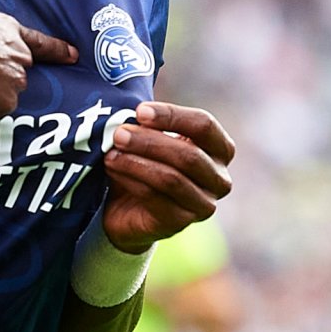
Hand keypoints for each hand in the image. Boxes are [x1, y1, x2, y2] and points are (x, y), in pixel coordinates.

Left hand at [102, 102, 235, 252]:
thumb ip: (150, 123)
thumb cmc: (145, 164)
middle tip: (118, 133)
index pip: (205, 126)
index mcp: (220, 150)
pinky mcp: (180, 223)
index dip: (172, 116)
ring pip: (171, 179)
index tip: (140, 111)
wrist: (128, 210)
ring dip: (136, 162)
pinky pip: (154, 197)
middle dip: (149, 141)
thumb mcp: (151, 139)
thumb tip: (136, 109)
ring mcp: (203, 205)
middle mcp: (219, 179)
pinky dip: (131, 179)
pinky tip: (112, 169)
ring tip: (110, 153)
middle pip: (188, 155)